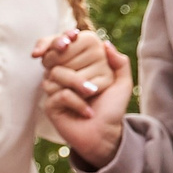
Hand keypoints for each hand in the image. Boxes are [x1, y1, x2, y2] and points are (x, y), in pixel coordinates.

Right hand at [36, 30, 129, 166]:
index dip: (62, 37)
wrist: (105, 135)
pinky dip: (77, 102)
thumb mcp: (122, 83)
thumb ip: (120, 62)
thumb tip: (105, 43)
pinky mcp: (50, 105)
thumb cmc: (112, 108)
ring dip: (79, 83)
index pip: (62, 43)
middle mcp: (62, 74)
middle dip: (71, 59)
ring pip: (58, 73)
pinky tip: (88, 112)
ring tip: (93, 94)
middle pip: (56, 55)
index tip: (71, 38)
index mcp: (76, 64)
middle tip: (83, 71)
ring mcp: (54, 89)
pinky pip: (60, 94)